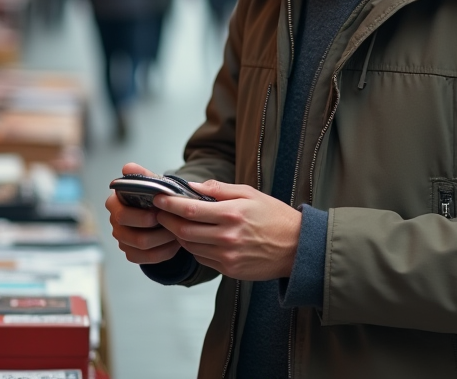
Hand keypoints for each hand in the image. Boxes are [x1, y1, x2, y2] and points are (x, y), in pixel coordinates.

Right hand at [105, 163, 181, 263]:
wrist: (163, 209)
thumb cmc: (155, 195)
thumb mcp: (151, 182)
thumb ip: (142, 175)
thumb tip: (127, 168)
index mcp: (114, 204)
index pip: (121, 215)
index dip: (141, 217)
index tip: (159, 213)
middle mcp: (115, 224)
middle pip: (133, 236)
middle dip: (157, 231)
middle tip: (174, 224)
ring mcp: (122, 240)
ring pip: (143, 248)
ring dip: (164, 240)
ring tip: (178, 231)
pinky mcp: (132, 253)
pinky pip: (148, 258)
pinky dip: (164, 251)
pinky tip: (175, 243)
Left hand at [152, 179, 301, 281]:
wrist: (298, 248)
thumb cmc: (275, 217)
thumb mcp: (250, 193)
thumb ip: (219, 189)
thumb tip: (192, 186)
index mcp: (232, 214)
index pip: (189, 209)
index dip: (169, 204)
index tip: (158, 198)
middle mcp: (227, 237)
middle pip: (183, 231)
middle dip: (167, 220)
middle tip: (160, 212)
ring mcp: (227, 256)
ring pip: (189, 246)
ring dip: (178, 235)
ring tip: (175, 223)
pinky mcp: (229, 270)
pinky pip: (202, 258)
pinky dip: (193, 247)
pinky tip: (195, 237)